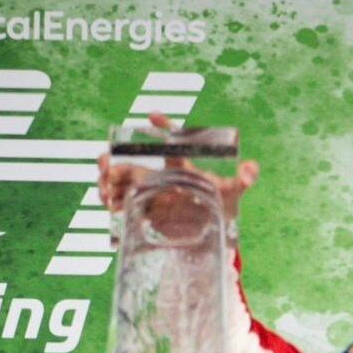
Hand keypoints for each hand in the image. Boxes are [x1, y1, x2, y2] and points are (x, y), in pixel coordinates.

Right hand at [97, 112, 258, 221]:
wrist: (208, 237)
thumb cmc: (220, 208)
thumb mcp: (232, 195)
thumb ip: (245, 179)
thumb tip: (250, 169)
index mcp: (180, 163)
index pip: (169, 140)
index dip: (162, 126)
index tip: (152, 116)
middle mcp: (159, 175)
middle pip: (131, 160)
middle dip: (115, 158)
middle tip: (105, 159)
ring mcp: (148, 193)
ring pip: (120, 180)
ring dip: (106, 179)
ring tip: (101, 184)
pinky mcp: (141, 211)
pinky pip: (119, 203)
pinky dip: (109, 202)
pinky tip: (105, 202)